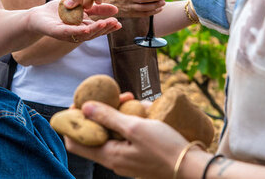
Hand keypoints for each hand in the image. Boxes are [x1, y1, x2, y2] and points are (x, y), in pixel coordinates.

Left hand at [29, 0, 121, 42]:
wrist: (38, 16)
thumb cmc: (59, 13)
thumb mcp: (82, 7)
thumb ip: (97, 9)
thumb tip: (116, 9)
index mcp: (83, 28)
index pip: (98, 29)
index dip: (109, 27)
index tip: (119, 24)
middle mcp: (77, 34)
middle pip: (93, 33)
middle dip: (105, 29)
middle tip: (115, 23)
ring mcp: (68, 35)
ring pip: (84, 34)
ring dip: (95, 30)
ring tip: (104, 24)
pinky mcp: (58, 33)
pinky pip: (70, 32)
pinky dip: (78, 32)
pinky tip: (87, 29)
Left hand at [65, 101, 189, 177]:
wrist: (192, 167)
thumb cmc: (165, 148)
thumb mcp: (134, 128)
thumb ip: (108, 117)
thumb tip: (84, 107)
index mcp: (108, 155)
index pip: (74, 141)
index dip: (73, 122)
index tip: (80, 104)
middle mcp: (113, 159)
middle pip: (94, 133)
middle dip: (100, 111)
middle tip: (113, 96)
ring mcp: (125, 158)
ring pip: (111, 132)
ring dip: (117, 113)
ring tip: (132, 99)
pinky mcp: (136, 155)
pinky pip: (125, 136)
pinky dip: (128, 121)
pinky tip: (142, 110)